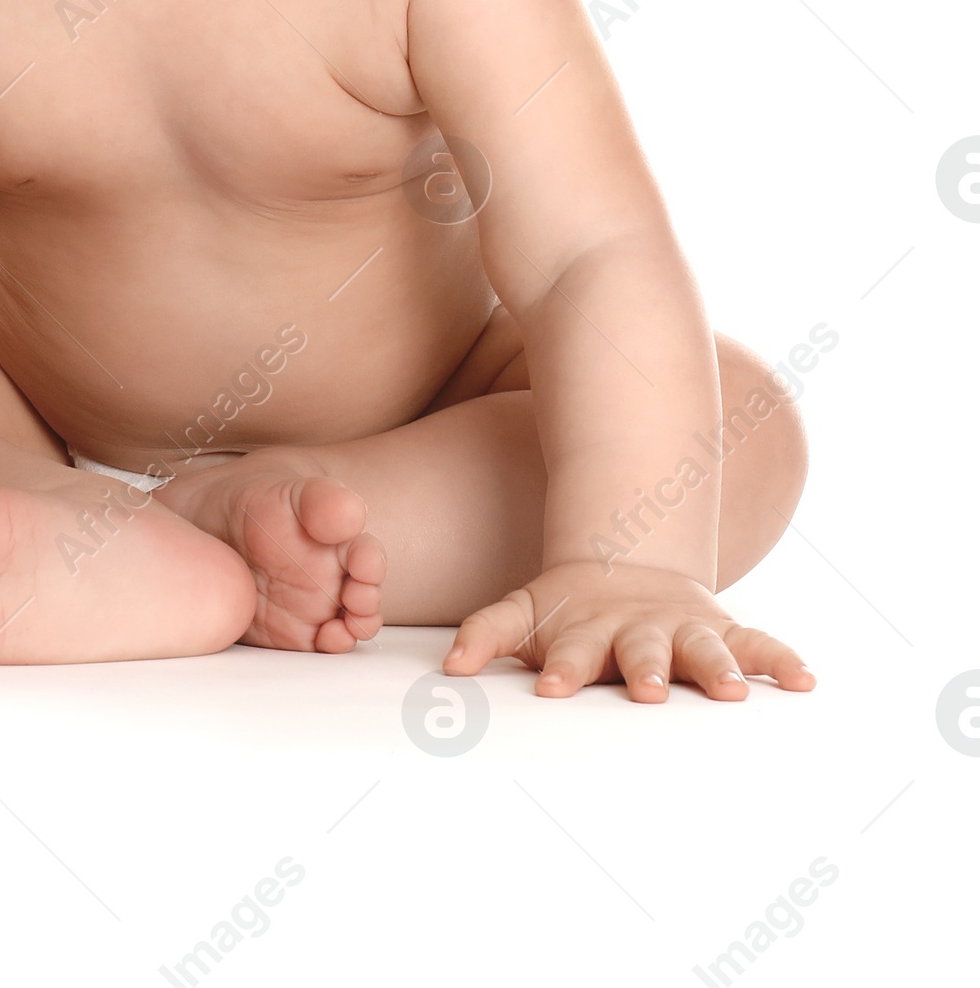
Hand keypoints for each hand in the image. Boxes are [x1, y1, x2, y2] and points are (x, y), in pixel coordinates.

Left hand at [441, 561, 815, 701]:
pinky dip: (781, 660)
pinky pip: (758, 644)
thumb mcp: (524, 610)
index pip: (574, 653)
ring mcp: (684, 628)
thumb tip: (448, 668)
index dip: (563, 670)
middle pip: (642, 651)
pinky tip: (806, 681)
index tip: (551, 689)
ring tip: (736, 694)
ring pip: (705, 649)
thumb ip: (487, 632)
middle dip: (645, 671)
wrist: (625, 560)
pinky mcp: (721, 628)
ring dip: (718, 670)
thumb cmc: (569, 608)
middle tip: (647, 691)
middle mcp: (640, 630)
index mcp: (590, 631)